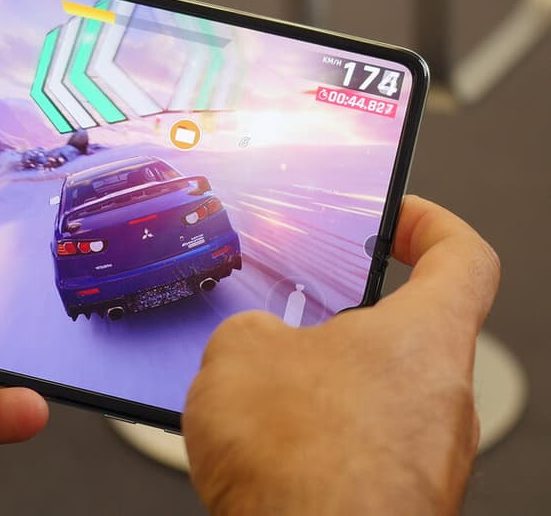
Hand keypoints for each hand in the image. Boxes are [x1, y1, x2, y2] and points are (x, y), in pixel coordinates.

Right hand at [183, 195, 499, 514]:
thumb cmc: (301, 466)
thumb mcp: (240, 353)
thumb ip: (252, 329)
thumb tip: (253, 344)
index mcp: (424, 336)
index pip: (463, 257)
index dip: (429, 225)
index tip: (397, 215)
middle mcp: (440, 397)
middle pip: (406, 333)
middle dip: (341, 323)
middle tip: (294, 316)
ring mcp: (421, 456)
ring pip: (373, 396)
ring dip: (319, 388)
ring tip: (260, 394)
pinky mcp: (392, 499)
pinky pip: (354, 448)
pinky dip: (313, 439)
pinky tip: (262, 448)